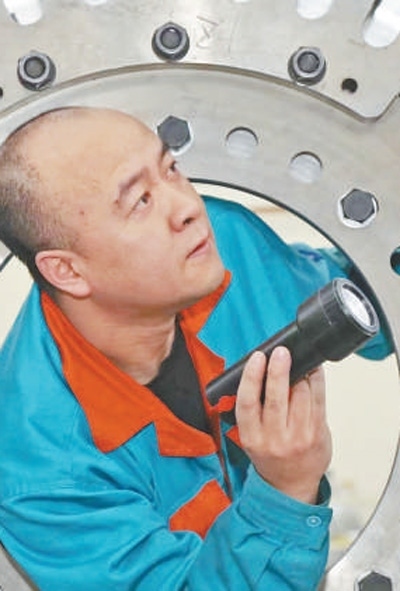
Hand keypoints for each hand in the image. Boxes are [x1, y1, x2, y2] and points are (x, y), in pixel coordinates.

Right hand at [235, 346, 331, 503]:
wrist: (292, 485)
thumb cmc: (270, 455)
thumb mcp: (251, 436)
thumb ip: (252, 409)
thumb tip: (260, 369)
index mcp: (251, 437)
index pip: (247, 403)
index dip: (251, 377)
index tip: (257, 358)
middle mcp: (274, 439)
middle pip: (275, 398)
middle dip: (278, 371)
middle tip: (281, 352)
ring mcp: (298, 438)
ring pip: (300, 396)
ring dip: (300, 373)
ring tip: (297, 358)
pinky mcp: (318, 434)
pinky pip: (318, 401)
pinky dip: (316, 381)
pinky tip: (313, 370)